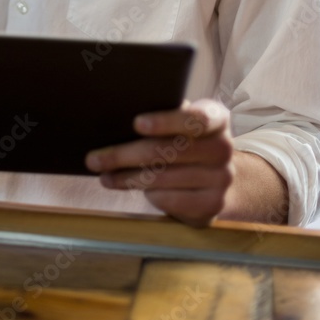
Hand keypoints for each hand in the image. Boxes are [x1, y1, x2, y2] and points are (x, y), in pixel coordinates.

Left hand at [85, 99, 233, 226]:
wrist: (216, 179)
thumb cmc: (187, 141)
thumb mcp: (181, 123)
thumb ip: (163, 114)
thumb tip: (116, 116)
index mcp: (216, 118)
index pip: (196, 118)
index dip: (166, 121)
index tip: (136, 123)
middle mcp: (224, 147)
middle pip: (170, 151)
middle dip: (127, 154)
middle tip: (95, 158)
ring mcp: (221, 178)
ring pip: (165, 177)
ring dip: (128, 177)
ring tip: (104, 175)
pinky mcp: (212, 204)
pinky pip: (171, 199)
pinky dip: (147, 193)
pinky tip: (130, 187)